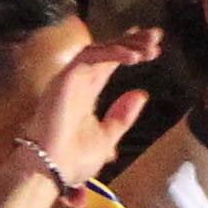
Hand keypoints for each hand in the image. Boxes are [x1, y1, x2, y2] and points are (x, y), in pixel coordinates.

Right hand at [23, 29, 158, 192]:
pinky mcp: (65, 78)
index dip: (130, 51)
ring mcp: (70, 78)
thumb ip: (122, 117)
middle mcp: (78, 81)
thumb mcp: (107, 138)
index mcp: (87, 93)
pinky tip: (133, 56)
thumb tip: (140, 94)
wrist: (51, 171)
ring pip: (99, 49)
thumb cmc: (73, 160)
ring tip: (149, 46)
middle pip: (107, 52)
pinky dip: (112, 53)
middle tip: (156, 36)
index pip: (109, 64)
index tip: (154, 48)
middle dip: (132, 41)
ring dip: (125, 45)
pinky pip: (90, 56)